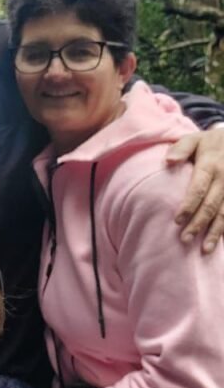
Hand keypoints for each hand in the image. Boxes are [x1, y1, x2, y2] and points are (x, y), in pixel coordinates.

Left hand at [167, 129, 223, 252]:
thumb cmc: (209, 143)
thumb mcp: (194, 139)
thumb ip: (181, 148)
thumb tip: (168, 160)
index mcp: (210, 165)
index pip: (198, 188)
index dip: (189, 205)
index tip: (177, 221)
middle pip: (211, 205)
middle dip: (199, 224)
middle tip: (185, 240)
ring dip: (215, 232)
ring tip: (205, 249)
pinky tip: (219, 242)